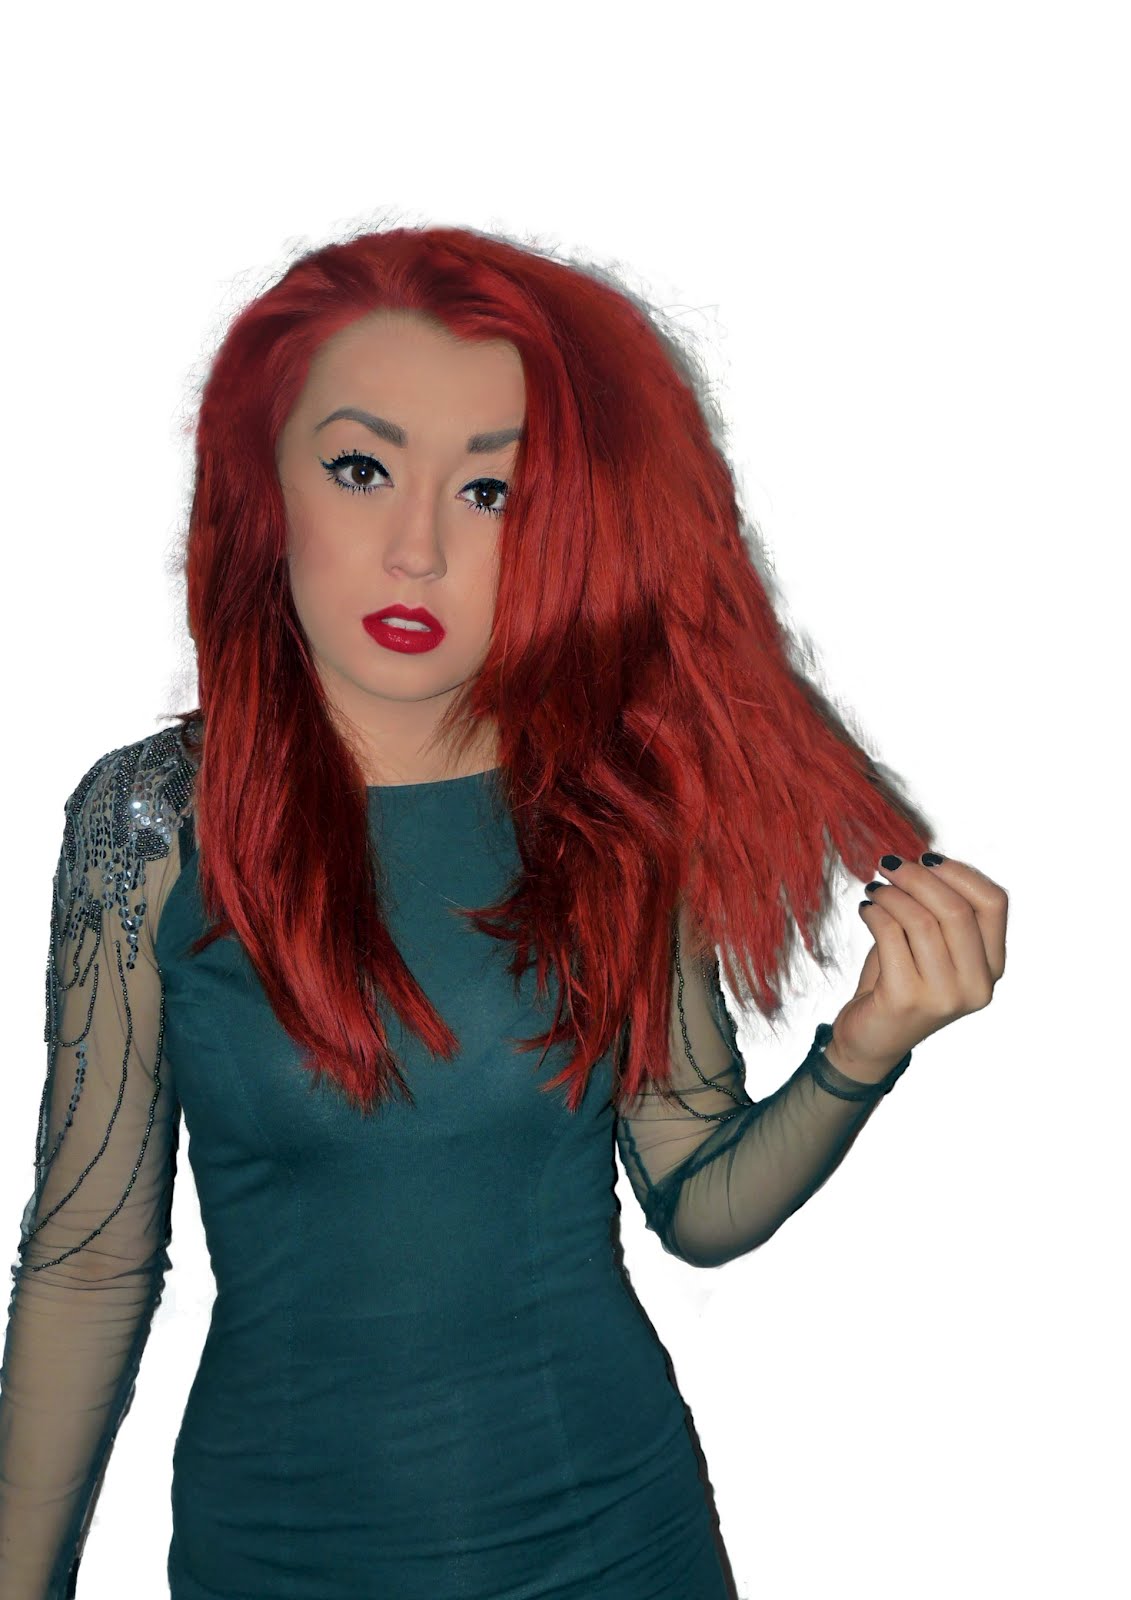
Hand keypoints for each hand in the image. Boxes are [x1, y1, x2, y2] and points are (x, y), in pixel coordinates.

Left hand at [826, 854, 1008, 1080]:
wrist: (872, 1039)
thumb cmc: (901, 981)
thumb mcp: (932, 945)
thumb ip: (940, 909)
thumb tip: (925, 859)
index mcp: (992, 967)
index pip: (994, 903)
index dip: (960, 871)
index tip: (927, 858)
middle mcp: (977, 985)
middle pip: (956, 909)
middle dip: (918, 877)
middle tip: (889, 865)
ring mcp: (944, 996)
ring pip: (921, 920)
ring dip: (892, 894)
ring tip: (874, 889)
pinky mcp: (906, 999)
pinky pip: (890, 935)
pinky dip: (874, 913)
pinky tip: (865, 910)